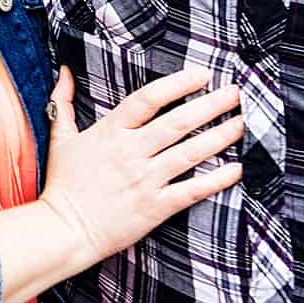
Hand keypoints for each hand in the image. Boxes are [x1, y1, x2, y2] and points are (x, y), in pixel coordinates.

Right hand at [38, 66, 241, 266]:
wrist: (63, 230)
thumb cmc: (62, 185)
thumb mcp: (60, 138)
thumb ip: (63, 102)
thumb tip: (65, 72)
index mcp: (111, 132)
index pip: (148, 99)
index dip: (177, 84)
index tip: (201, 75)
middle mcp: (131, 153)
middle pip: (178, 122)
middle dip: (210, 104)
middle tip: (235, 92)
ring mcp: (145, 180)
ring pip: (190, 153)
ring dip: (219, 136)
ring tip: (242, 122)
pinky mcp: (155, 208)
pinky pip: (191, 190)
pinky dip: (216, 180)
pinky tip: (236, 169)